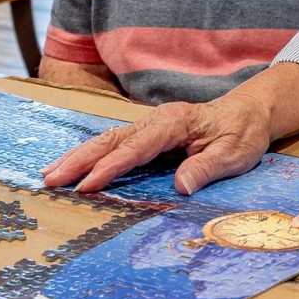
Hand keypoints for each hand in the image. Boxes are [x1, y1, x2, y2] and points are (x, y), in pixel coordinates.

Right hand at [43, 96, 271, 195]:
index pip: (135, 148)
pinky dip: (90, 155)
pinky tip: (73, 166)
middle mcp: (155, 120)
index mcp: (174, 122)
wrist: (248, 112)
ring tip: (49, 174)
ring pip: (106, 140)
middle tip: (51, 180)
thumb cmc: (242, 133)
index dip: (110, 167)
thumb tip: (180, 187)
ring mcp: (149, 125)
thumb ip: (207, 167)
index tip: (87, 185)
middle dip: (78, 160)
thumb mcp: (235, 153)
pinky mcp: (147, 134)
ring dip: (77, 156)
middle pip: (110, 140)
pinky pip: (114, 144)